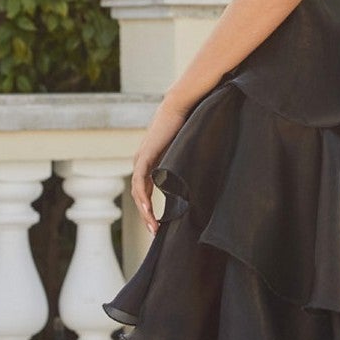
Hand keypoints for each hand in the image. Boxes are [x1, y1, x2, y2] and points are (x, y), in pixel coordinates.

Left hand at [130, 95, 190, 237]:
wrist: (180, 106)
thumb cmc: (187, 126)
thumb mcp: (185, 153)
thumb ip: (186, 166)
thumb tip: (201, 181)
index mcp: (150, 164)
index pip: (147, 192)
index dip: (152, 210)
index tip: (160, 226)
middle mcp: (142, 164)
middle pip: (141, 196)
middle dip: (147, 217)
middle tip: (156, 233)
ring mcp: (141, 160)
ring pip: (139, 193)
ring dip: (145, 212)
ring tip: (154, 227)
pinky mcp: (145, 157)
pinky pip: (141, 182)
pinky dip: (144, 198)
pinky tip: (149, 211)